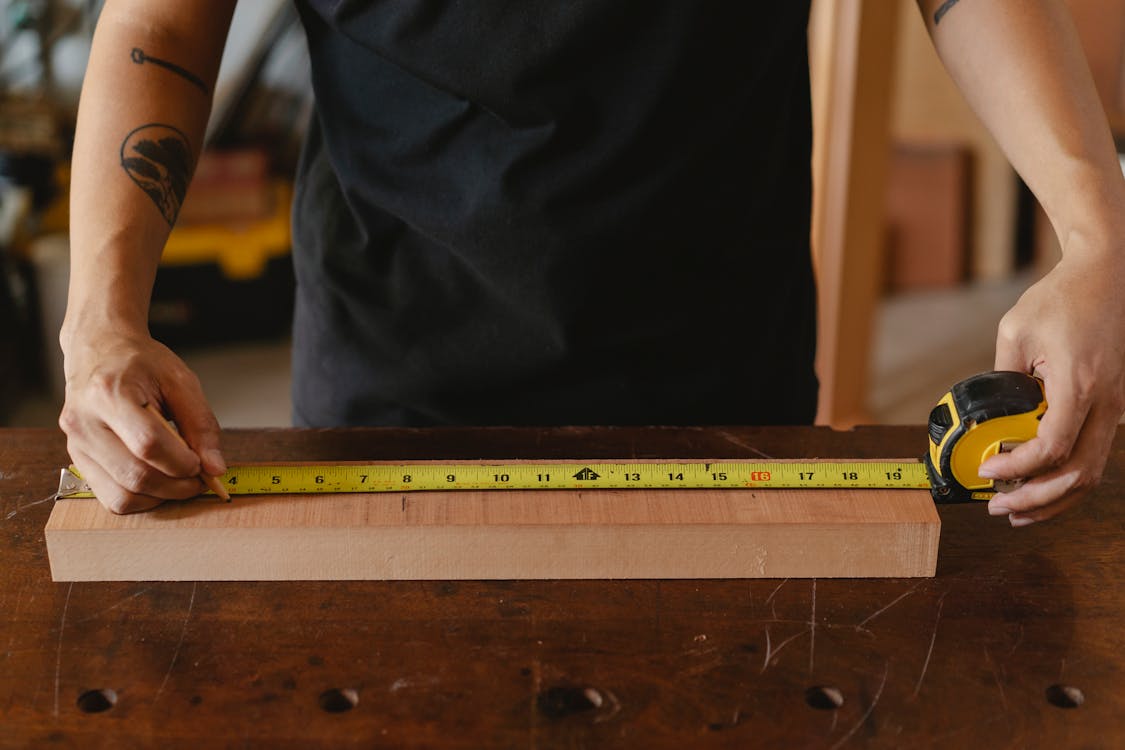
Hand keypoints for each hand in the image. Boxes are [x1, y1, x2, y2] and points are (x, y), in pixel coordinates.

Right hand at [58, 328, 224, 513]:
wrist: (100, 350)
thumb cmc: (140, 363)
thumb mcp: (181, 381)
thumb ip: (202, 425)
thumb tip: (215, 468)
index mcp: (109, 393)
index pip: (149, 444)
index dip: (183, 462)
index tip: (203, 464)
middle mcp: (84, 422)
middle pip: (135, 475)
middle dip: (177, 485)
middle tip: (199, 477)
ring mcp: (76, 444)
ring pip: (122, 495)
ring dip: (161, 497)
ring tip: (180, 478)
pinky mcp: (78, 460)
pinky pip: (111, 498)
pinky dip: (142, 499)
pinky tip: (159, 481)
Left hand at [981, 243, 1124, 524]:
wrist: (1108, 275)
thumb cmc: (1061, 298)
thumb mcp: (1015, 332)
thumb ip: (1000, 376)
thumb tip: (986, 415)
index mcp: (1079, 384)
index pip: (1052, 447)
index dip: (1018, 468)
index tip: (987, 468)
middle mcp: (1107, 402)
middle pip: (1078, 473)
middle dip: (1035, 498)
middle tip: (998, 506)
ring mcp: (1117, 407)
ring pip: (1093, 472)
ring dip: (1055, 498)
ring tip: (1017, 509)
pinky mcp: (1115, 407)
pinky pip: (1096, 454)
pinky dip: (1069, 478)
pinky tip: (1041, 485)